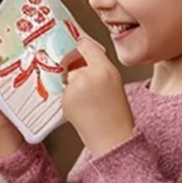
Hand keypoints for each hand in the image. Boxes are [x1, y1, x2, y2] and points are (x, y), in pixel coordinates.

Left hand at [61, 37, 134, 155]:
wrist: (112, 137)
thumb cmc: (116, 112)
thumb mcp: (114, 81)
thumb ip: (100, 67)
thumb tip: (82, 55)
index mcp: (104, 69)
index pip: (86, 45)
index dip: (80, 46)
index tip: (76, 45)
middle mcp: (87, 76)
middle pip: (74, 65)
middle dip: (79, 73)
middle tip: (91, 89)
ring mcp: (74, 88)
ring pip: (68, 79)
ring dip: (74, 87)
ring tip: (89, 102)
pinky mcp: (64, 100)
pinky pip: (64, 93)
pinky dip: (70, 99)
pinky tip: (82, 108)